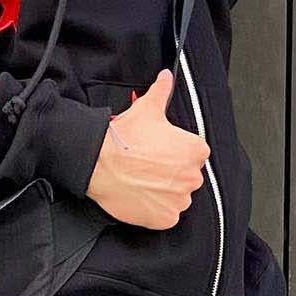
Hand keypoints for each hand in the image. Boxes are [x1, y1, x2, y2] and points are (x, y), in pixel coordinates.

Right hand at [85, 70, 209, 229]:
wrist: (100, 163)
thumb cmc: (125, 137)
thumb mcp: (147, 108)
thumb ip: (162, 92)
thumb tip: (166, 77)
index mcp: (195, 150)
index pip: (194, 153)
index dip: (176, 152)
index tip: (161, 152)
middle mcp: (193, 176)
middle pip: (187, 176)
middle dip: (172, 173)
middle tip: (149, 167)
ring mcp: (179, 200)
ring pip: (177, 197)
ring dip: (165, 192)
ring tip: (143, 181)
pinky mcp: (166, 218)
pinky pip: (166, 215)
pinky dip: (156, 209)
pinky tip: (142, 196)